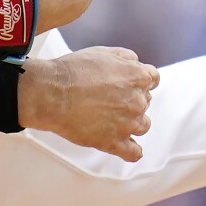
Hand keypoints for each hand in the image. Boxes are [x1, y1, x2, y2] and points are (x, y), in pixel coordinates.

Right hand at [17, 46, 159, 162]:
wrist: (52, 94)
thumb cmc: (72, 71)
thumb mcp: (102, 52)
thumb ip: (125, 57)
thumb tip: (136, 62)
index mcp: (137, 77)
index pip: (153, 79)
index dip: (139, 81)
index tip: (129, 84)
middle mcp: (137, 101)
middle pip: (145, 102)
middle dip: (131, 100)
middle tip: (110, 99)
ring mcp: (128, 124)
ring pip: (143, 126)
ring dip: (132, 122)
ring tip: (113, 119)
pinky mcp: (114, 143)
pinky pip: (134, 153)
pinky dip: (131, 151)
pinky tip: (125, 146)